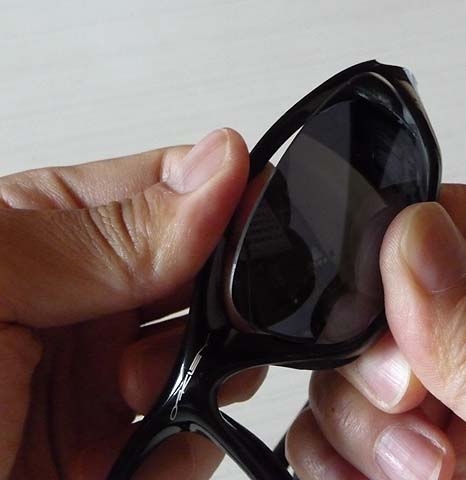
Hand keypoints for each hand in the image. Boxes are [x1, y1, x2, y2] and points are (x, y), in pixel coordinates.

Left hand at [1, 129, 265, 478]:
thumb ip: (109, 233)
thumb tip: (218, 166)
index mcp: (48, 231)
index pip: (170, 186)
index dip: (222, 196)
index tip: (255, 216)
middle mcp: (86, 301)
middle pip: (205, 272)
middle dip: (221, 292)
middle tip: (204, 312)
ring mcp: (106, 378)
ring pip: (214, 351)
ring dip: (206, 367)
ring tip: (140, 389)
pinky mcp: (120, 452)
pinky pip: (196, 434)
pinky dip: (193, 439)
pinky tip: (146, 445)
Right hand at [285, 185, 465, 478]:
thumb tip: (413, 243)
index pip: (462, 226)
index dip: (401, 246)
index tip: (386, 312)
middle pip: (390, 302)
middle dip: (372, 352)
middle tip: (406, 405)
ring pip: (359, 376)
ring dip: (350, 416)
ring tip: (410, 470)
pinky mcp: (438, 475)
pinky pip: (351, 446)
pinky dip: (331, 461)